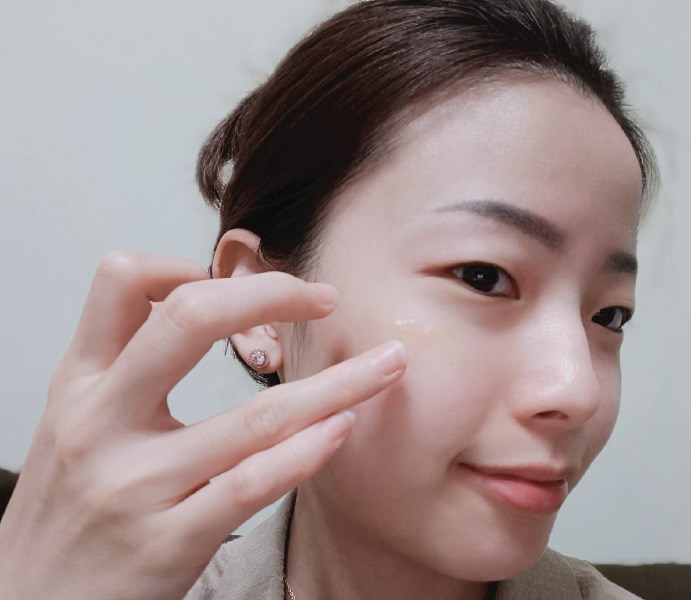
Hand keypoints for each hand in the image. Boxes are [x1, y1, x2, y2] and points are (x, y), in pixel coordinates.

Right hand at [0, 252, 406, 599]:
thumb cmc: (67, 510)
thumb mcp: (74, 424)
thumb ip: (126, 365)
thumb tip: (194, 299)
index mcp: (78, 384)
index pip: (120, 283)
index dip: (184, 264)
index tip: (236, 278)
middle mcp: (101, 423)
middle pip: (190, 321)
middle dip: (271, 295)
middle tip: (325, 296)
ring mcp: (137, 485)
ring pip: (253, 416)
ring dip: (336, 385)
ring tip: (386, 365)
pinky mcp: (169, 541)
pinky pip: (254, 485)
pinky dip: (307, 452)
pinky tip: (343, 428)